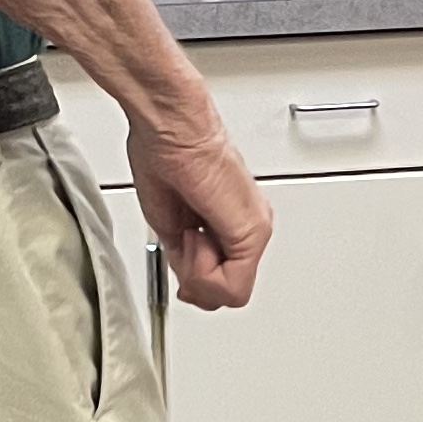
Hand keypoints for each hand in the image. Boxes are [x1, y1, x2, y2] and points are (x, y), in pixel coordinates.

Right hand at [129, 110, 271, 310]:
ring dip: (198, 271)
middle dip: (197, 280)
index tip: (180, 254)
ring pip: (230, 293)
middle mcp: (252, 228)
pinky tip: (194, 232)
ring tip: (190, 229)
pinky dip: (201, 268)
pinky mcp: (252, 232)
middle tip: (185, 238)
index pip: (223, 284)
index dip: (196, 284)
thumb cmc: (167, 155)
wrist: (171, 127)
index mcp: (235, 224)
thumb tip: (191, 284)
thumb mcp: (171, 224)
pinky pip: (230, 286)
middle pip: (228, 293)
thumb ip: (186, 258)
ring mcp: (255, 230)